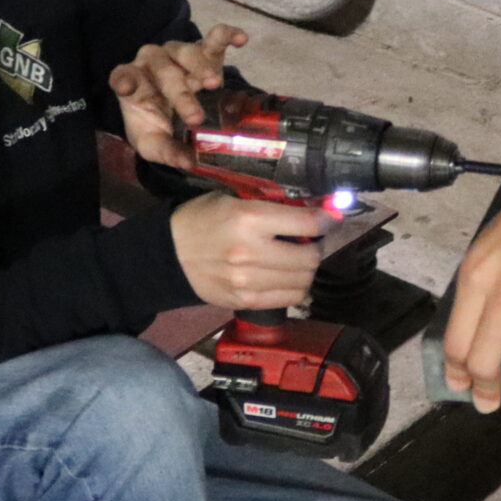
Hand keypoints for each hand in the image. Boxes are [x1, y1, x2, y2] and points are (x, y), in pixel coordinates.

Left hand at [112, 26, 248, 167]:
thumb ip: (167, 152)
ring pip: (186, 52)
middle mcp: (151, 63)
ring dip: (200, 67)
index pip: (123, 77)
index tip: (127, 88)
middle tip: (196, 118)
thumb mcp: (155, 144)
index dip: (124, 80)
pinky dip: (226, 36)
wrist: (174, 113)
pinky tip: (240, 39)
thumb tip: (189, 162)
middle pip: (164, 72)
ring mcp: (177, 53)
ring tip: (214, 84)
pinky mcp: (202, 50)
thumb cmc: (157, 125)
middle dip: (181, 95)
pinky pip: (214, 38)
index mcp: (133, 83)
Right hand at [170, 191, 336, 310]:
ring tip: (298, 259)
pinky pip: (287, 298)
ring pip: (303, 281)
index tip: (332, 217)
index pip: (307, 224)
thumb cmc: (201, 219)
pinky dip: (295, 288)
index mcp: (249, 219)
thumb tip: (311, 209)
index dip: (328, 220)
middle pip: (310, 257)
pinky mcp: (244, 301)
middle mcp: (252, 252)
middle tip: (312, 241)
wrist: (168, 254)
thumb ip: (270, 206)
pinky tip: (288, 277)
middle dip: (318, 247)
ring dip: (307, 269)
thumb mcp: (232, 200)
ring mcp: (248, 281)